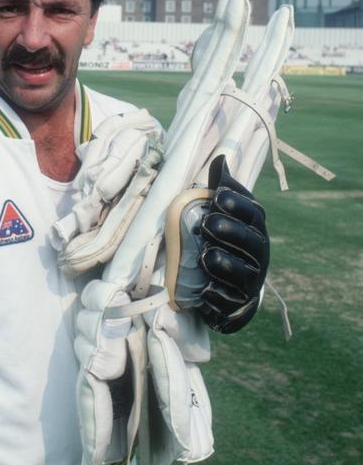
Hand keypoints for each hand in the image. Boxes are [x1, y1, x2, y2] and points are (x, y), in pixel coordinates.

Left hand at [197, 155, 269, 333]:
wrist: (230, 287)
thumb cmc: (225, 241)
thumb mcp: (224, 216)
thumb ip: (222, 190)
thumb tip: (221, 159)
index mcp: (256, 229)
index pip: (253, 213)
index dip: (238, 203)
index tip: (217, 194)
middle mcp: (259, 255)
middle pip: (251, 242)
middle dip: (230, 232)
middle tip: (207, 224)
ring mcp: (251, 282)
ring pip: (243, 274)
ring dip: (225, 265)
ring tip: (206, 257)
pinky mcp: (239, 305)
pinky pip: (231, 303)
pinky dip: (218, 297)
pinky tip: (205, 291)